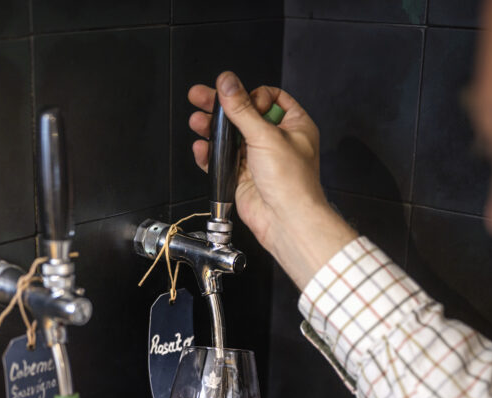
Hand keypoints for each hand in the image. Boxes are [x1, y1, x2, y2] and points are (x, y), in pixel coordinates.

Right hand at [188, 71, 358, 288]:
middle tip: (199, 97)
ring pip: (231, 138)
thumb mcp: (266, 136)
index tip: (238, 98)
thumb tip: (228, 83)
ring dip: (212, 129)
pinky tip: (202, 147)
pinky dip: (210, 154)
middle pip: (244, 115)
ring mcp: (258, 159)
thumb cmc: (292, 183)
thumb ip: (242, 109)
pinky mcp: (243, 176)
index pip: (269, 98)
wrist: (285, 220)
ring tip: (197, 122)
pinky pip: (222, 160)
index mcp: (294, 126)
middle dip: (221, 107)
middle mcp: (277, 140)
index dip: (251, 95)